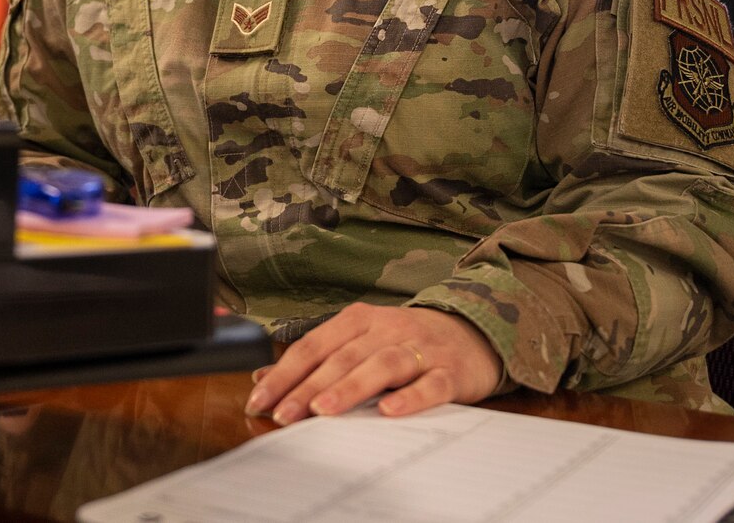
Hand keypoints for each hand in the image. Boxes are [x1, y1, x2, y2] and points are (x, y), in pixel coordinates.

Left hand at [245, 303, 502, 423]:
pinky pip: (429, 384)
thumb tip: (262, 378)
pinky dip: (410, 397)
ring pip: (381, 366)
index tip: (260, 399)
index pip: (313, 346)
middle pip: (341, 358)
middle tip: (282, 413)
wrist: (473, 332)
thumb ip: (315, 359)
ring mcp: (420, 349)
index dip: (285, 372)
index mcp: (359, 320)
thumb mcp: (359, 342)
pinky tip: (389, 411)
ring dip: (349, 388)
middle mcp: (387, 329)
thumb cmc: (405, 343)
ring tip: (322, 410)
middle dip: (307, 387)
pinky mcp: (450, 371)